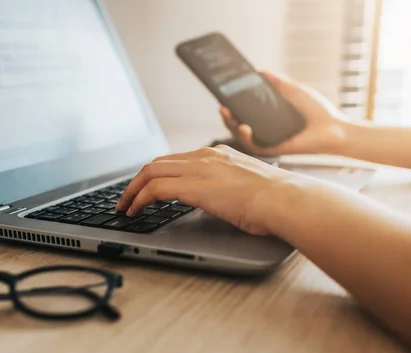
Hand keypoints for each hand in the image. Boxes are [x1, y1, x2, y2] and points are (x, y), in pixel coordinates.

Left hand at [116, 145, 303, 235]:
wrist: (285, 199)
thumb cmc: (274, 199)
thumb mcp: (246, 185)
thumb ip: (228, 186)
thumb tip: (221, 200)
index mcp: (216, 155)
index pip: (175, 160)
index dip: (156, 173)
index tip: (146, 187)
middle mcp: (204, 156)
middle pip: (157, 163)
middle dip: (137, 180)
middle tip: (127, 196)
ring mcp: (197, 169)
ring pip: (150, 173)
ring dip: (132, 190)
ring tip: (125, 206)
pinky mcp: (193, 186)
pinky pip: (154, 189)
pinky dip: (139, 199)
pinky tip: (135, 211)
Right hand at [221, 71, 349, 155]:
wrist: (334, 128)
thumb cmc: (317, 111)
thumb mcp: (294, 90)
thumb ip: (277, 82)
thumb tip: (258, 70)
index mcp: (268, 117)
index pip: (245, 112)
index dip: (232, 104)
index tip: (223, 94)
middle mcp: (265, 129)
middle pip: (238, 124)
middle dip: (226, 116)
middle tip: (221, 105)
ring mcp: (267, 140)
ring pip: (241, 135)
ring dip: (231, 126)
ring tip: (227, 114)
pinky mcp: (273, 149)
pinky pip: (253, 146)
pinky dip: (245, 137)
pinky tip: (244, 127)